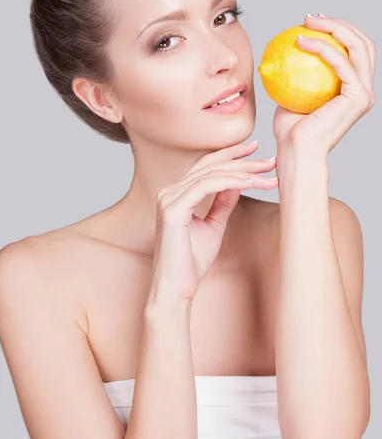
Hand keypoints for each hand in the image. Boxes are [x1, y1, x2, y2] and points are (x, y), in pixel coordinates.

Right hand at [149, 141, 277, 305]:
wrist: (176, 289)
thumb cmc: (191, 262)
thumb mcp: (214, 226)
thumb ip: (223, 202)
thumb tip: (238, 181)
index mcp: (176, 194)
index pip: (206, 165)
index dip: (231, 154)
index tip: (256, 149)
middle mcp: (169, 191)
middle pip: (210, 165)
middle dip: (243, 160)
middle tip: (271, 160)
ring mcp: (169, 199)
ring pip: (211, 174)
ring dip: (243, 172)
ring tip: (268, 175)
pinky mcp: (173, 210)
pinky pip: (206, 186)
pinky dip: (230, 182)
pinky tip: (250, 183)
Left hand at [273, 14, 375, 155]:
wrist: (295, 151)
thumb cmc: (290, 130)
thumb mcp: (291, 94)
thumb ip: (294, 75)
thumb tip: (281, 53)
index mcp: (353, 90)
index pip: (354, 51)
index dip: (338, 31)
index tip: (310, 23)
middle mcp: (364, 91)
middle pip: (362, 43)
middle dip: (339, 23)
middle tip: (310, 18)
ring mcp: (364, 94)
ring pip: (358, 47)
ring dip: (334, 28)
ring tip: (307, 23)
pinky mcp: (358, 97)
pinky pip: (341, 63)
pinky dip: (322, 48)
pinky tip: (300, 41)